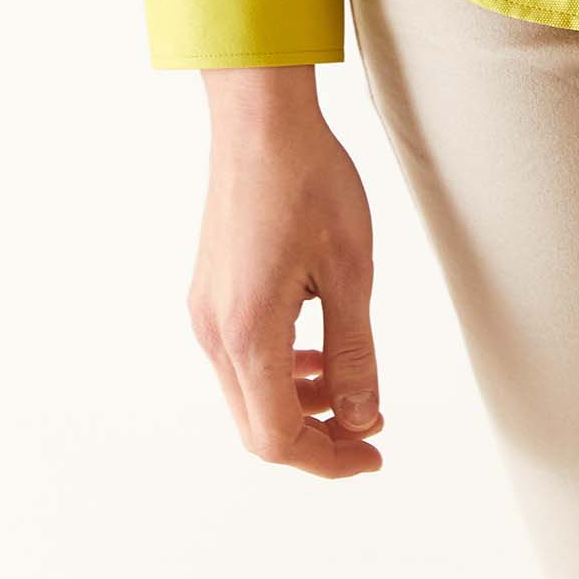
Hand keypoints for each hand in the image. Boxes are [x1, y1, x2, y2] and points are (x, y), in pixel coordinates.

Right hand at [187, 65, 385, 476]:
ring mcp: (206, 312)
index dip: (328, 459)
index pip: (278, 438)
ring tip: (348, 392)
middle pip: (257, 427)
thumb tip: (361, 419)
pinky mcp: (209, 293)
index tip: (372, 455)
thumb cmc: (309, 181)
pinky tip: (316, 352)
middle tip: (367, 433)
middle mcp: (214, 332)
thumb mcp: (350, 271)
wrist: (260, 119)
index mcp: (248, 334)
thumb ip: (354, 355)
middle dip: (315, 441)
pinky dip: (280, 372)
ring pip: (248, 394)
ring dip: (297, 407)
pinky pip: (241, 359)